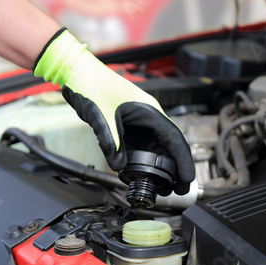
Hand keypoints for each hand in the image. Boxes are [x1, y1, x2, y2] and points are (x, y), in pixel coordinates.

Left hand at [34, 29, 194, 194]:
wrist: (78, 73)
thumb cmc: (92, 85)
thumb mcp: (101, 116)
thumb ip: (111, 142)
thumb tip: (119, 167)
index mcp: (150, 112)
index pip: (174, 139)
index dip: (183, 160)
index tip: (188, 179)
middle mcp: (149, 117)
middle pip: (169, 146)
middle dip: (176, 168)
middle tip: (178, 189)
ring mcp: (140, 122)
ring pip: (156, 148)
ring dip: (160, 166)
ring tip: (162, 186)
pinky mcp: (129, 126)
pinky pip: (141, 146)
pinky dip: (142, 161)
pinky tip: (139, 173)